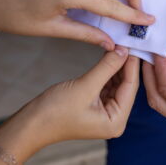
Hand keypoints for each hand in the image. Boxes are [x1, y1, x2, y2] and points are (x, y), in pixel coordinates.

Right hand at [0, 46, 139, 162]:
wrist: (31, 123)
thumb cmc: (54, 112)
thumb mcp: (85, 86)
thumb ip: (107, 67)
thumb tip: (123, 51)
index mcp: (116, 121)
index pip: (131, 87)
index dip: (132, 64)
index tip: (134, 45)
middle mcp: (115, 118)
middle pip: (126, 85)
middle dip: (126, 64)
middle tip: (127, 41)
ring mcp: (105, 112)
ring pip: (117, 83)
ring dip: (116, 65)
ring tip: (119, 45)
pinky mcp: (96, 105)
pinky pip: (107, 84)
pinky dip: (107, 71)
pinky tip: (110, 55)